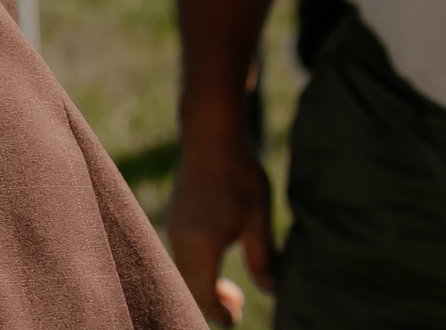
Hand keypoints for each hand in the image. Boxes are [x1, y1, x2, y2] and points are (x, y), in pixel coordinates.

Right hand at [163, 117, 270, 324]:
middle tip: (238, 304)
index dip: (221, 313)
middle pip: (188, 288)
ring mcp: (174, 228)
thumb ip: (263, 259)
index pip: (203, 295)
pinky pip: (182, 257)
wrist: (209, 135)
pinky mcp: (176, 219)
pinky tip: (219, 261)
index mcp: (199, 243)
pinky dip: (198, 270)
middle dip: (211, 303)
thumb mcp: (258, 219)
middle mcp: (179, 239)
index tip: (238, 318)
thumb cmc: (238, 174)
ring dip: (204, 286)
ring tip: (232, 289)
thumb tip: (272, 290)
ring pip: (184, 273)